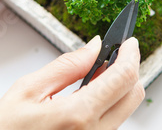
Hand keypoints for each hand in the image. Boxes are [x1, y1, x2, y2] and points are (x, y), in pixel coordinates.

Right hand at [0, 36, 144, 129]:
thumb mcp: (27, 91)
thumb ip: (66, 66)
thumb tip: (94, 46)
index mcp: (78, 115)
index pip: (123, 78)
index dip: (131, 54)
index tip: (128, 41)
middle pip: (134, 94)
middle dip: (129, 68)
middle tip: (113, 52)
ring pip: (126, 107)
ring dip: (119, 85)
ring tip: (95, 72)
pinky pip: (114, 119)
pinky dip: (110, 100)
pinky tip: (91, 91)